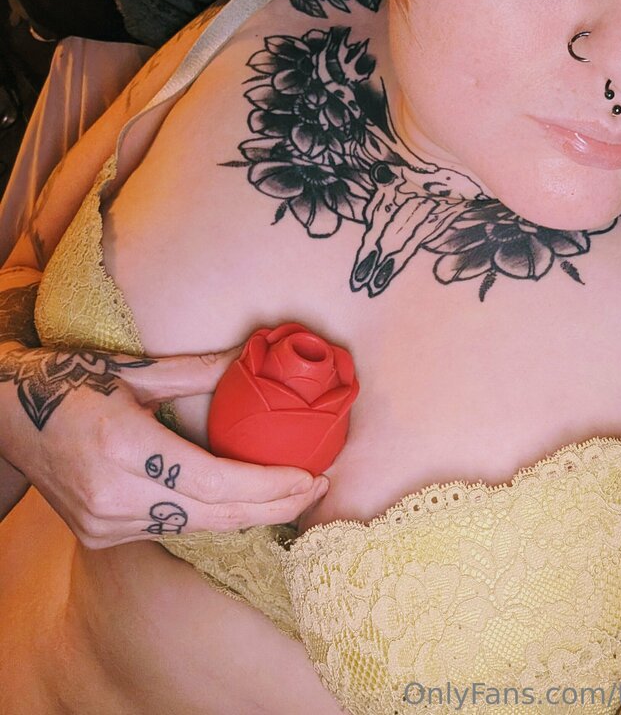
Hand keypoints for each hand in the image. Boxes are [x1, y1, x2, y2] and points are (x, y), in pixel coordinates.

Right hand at [0, 342, 328, 547]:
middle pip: (212, 515)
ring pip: (196, 529)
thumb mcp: (134, 370)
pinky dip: (214, 518)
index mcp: (121, 446)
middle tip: (317, 489)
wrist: (8, 419)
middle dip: (273, 507)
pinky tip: (246, 503)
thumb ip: (198, 371)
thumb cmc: (71, 383)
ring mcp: (103, 523)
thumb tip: (252, 355)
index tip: (309, 475)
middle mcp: (111, 494)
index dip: (266, 485)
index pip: (211, 482)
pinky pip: (172, 529)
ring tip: (294, 495)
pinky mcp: (101, 536)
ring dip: (250, 516)